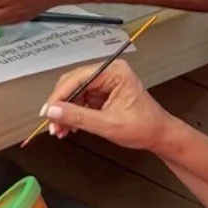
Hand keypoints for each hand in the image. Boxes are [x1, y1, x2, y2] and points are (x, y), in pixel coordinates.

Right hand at [42, 56, 168, 152]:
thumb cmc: (144, 127)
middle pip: (73, 84)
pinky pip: (81, 101)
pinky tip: (68, 127)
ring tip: (59, 130)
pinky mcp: (103, 94)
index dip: (59, 96)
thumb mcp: (108, 124)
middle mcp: (109, 73)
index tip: (47, 111)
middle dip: (61, 106)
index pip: (78, 78)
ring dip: (65, 112)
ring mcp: (106, 83)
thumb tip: (53, 112)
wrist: (159, 136)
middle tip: (52, 124)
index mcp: (115, 72)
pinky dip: (73, 115)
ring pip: (75, 94)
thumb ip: (78, 117)